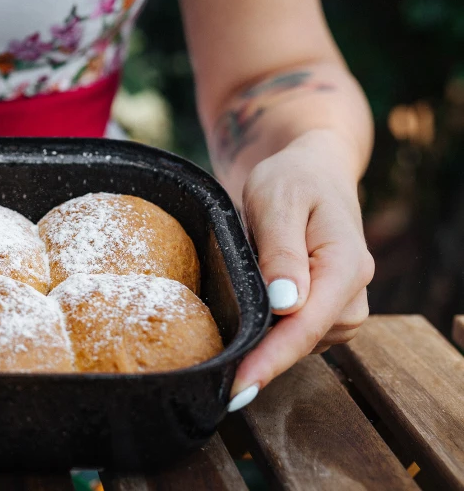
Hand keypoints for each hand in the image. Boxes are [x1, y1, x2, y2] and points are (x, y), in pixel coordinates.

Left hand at [227, 129, 374, 410]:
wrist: (311, 171)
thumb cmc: (292, 179)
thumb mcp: (278, 200)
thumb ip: (282, 251)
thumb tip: (287, 304)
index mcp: (346, 265)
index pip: (306, 326)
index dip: (270, 360)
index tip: (238, 387)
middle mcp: (351, 293)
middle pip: (301, 342)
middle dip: (259, 356)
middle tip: (206, 365)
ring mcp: (340, 306)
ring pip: (295, 344)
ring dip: (259, 340)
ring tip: (222, 320)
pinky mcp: (323, 312)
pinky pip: (291, 335)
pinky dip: (263, 333)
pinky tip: (238, 322)